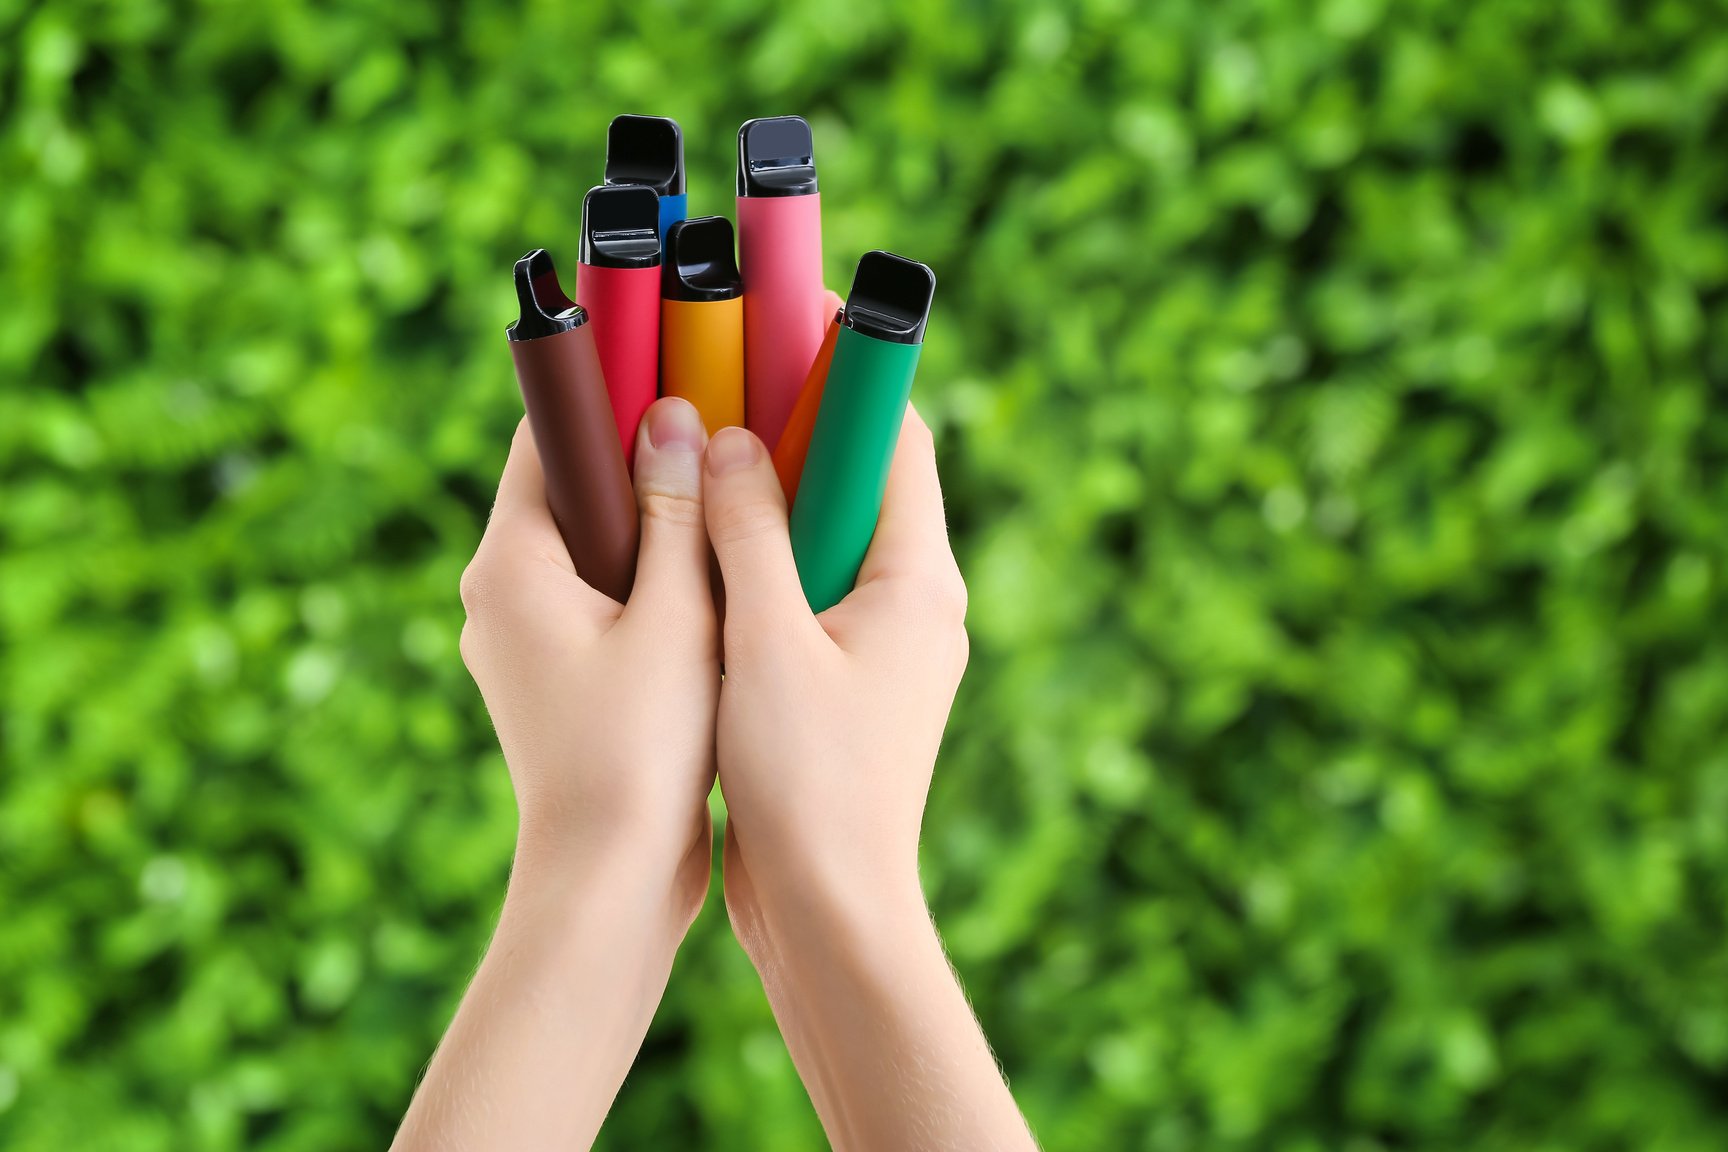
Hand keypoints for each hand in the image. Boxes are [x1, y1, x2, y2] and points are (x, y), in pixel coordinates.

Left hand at [393, 397, 718, 1151]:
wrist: (609, 883)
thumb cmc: (641, 753)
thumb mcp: (674, 619)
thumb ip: (676, 513)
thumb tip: (674, 414)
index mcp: (509, 568)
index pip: (546, 436)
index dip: (603, 383)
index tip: (659, 340)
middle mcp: (498, 596)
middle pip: (570, 487)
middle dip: (642, 450)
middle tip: (719, 411)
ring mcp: (524, 640)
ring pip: (592, 545)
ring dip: (653, 517)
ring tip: (728, 487)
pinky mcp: (557, 678)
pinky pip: (603, 596)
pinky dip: (651, 574)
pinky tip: (716, 572)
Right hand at [701, 406, 1034, 1149]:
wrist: (830, 913)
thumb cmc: (811, 784)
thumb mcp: (768, 644)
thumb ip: (746, 534)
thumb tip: (721, 435)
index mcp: (917, 580)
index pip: (895, 437)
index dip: (846, 368)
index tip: (792, 309)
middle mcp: (911, 601)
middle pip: (856, 478)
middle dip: (791, 424)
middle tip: (716, 373)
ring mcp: (877, 644)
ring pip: (822, 536)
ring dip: (764, 495)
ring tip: (693, 447)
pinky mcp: (838, 682)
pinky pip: (801, 590)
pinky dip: (754, 559)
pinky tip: (692, 549)